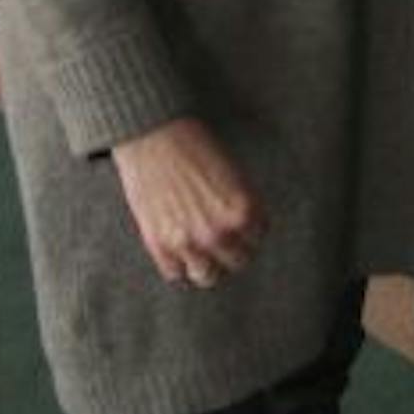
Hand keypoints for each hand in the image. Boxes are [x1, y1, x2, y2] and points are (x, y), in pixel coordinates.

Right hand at [112, 117, 265, 288]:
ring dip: (207, 265)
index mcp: (244, 210)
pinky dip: (178, 265)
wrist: (155, 137)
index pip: (258, 237)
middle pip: (237, 262)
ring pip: (207, 276)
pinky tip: (179, 250)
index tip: (242, 228)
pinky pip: (176, 274)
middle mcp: (220, 232)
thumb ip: (239, 204)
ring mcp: (189, 243)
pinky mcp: (159, 246)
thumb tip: (241, 227)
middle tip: (224, 243)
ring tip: (203, 254)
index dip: (250, 231)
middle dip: (232, 251)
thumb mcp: (232, 173)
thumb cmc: (195, 146)